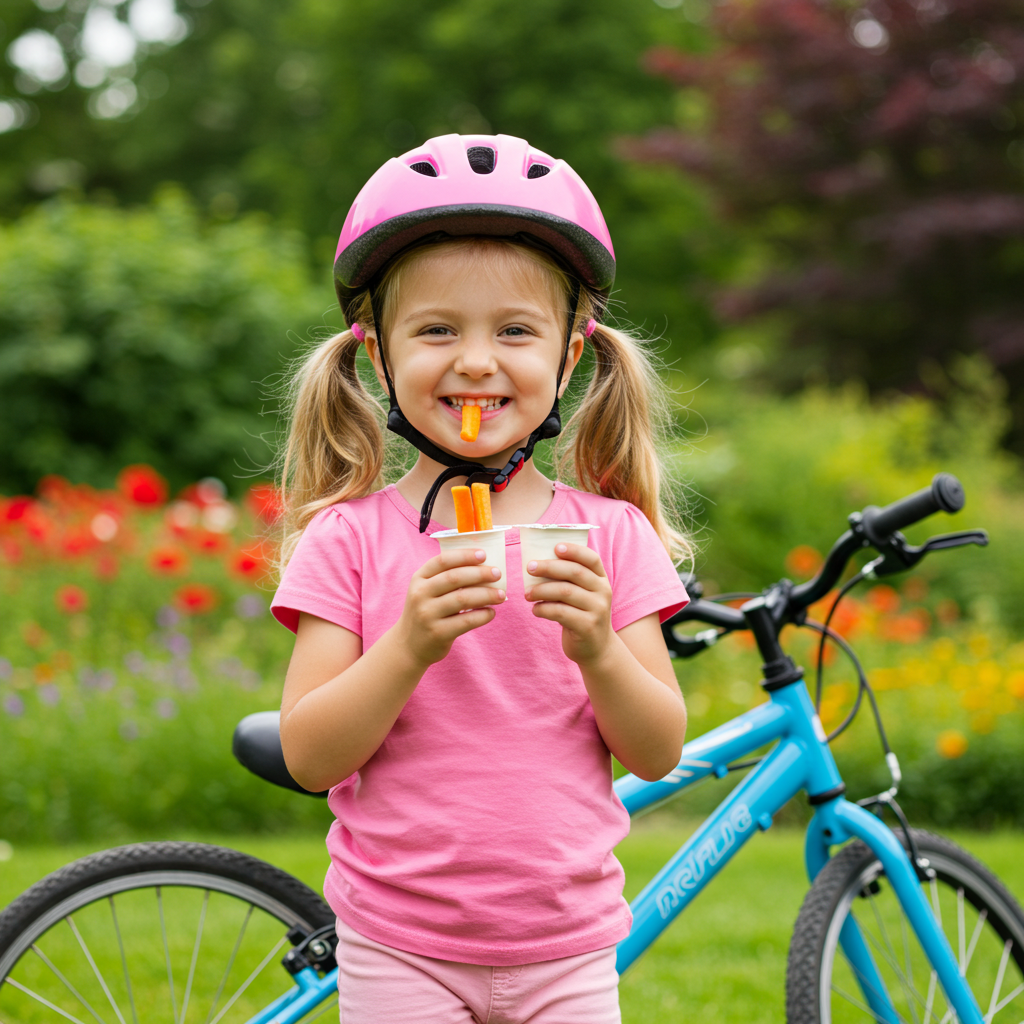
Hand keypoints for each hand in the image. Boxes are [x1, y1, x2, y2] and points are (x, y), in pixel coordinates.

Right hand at [396, 547, 504, 668]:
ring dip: (486, 595)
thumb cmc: (427, 612)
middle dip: (480, 574)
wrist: (409, 645)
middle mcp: (420, 594)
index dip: (464, 556)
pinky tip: (491, 612)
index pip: (442, 561)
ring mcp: (427, 614)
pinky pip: (466, 621)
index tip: (483, 554)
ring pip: (463, 599)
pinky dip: (482, 615)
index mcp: (419, 579)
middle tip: (497, 574)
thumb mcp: (427, 591)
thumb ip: (447, 579)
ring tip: (501, 595)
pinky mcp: (438, 633)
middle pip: (454, 578)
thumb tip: (484, 568)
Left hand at [525, 543, 612, 665]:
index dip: (574, 550)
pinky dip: (543, 609)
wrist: (597, 649)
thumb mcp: (582, 595)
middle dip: (549, 567)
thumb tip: (538, 563)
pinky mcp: (587, 627)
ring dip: (541, 590)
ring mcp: (597, 609)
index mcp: (601, 579)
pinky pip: (560, 612)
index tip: (555, 547)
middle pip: (575, 572)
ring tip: (527, 594)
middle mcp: (603, 592)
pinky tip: (535, 610)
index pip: (591, 559)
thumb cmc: (582, 615)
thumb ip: (569, 580)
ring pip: (565, 592)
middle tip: (529, 568)